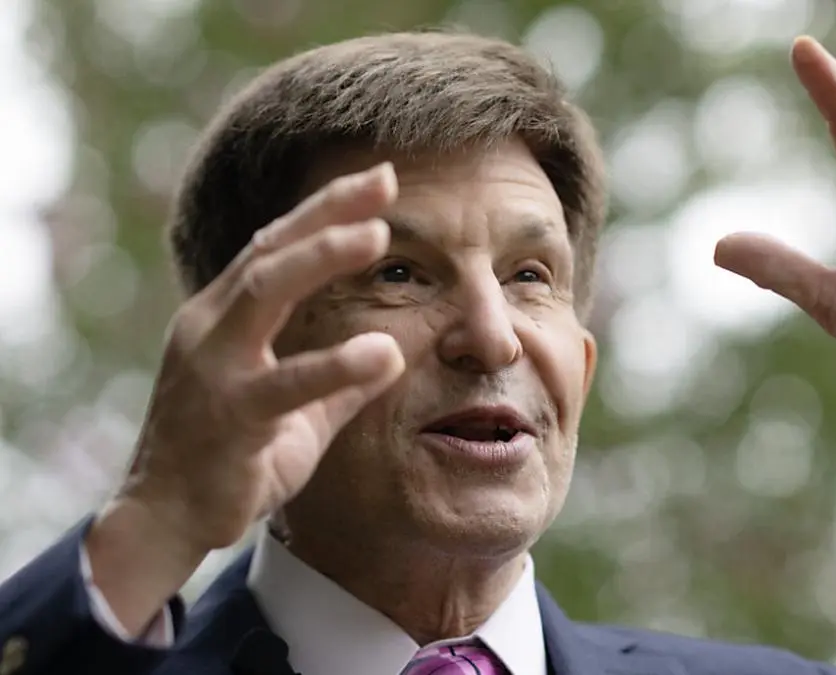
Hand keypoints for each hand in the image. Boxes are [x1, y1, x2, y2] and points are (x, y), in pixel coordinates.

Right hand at [87, 163, 404, 631]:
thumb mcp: (304, 408)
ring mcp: (213, 368)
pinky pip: (283, 383)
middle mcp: (211, 327)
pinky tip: (386, 354)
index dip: (327, 210)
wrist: (167, 520)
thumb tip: (411, 344)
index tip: (379, 180)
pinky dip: (335, 365)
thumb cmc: (235, 456)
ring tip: (378, 235)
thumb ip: (352, 376)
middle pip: (271, 251)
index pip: (277, 246)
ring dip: (321, 258)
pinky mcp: (226, 416)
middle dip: (327, 213)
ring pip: (264, 293)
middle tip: (382, 183)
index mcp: (225, 318)